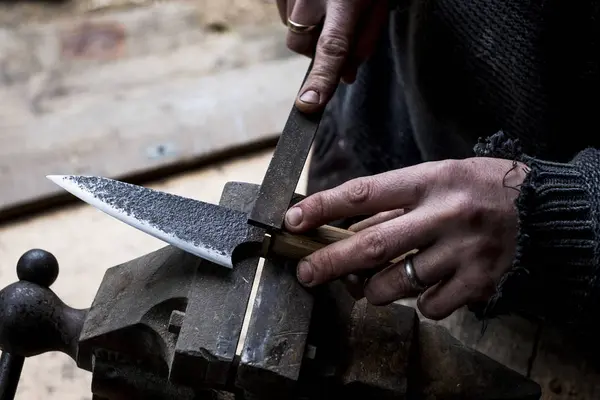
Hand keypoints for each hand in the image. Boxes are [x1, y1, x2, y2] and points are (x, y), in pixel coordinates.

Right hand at [276, 0, 388, 112]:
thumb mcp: (378, 5)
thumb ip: (364, 43)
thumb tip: (346, 77)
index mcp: (345, 1)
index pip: (332, 48)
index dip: (321, 79)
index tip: (308, 105)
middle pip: (301, 43)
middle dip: (315, 50)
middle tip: (337, 33)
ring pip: (292, 28)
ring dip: (308, 30)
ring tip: (330, 6)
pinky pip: (284, 10)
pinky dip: (299, 13)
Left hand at [285, 158, 528, 319]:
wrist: (541, 208)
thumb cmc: (479, 189)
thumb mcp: (437, 178)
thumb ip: (394, 204)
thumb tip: (344, 231)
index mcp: (430, 180)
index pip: (364, 193)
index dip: (323, 208)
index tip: (294, 220)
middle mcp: (446, 214)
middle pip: (373, 246)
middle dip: (331, 263)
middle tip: (306, 273)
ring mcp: (464, 251)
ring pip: (397, 283)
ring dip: (372, 288)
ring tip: (372, 284)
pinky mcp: (479, 281)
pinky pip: (430, 306)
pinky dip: (419, 302)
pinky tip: (428, 287)